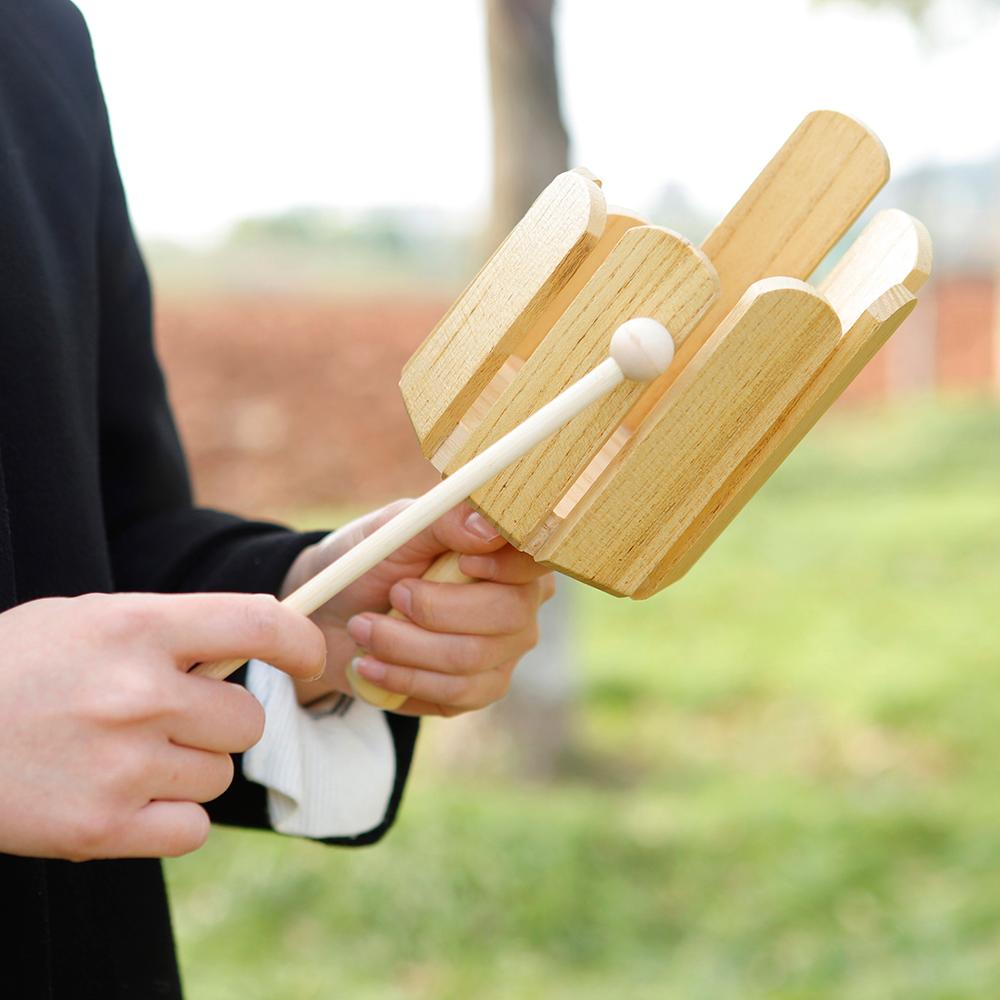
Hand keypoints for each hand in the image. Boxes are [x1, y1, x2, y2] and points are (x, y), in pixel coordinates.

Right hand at [0, 592, 324, 860]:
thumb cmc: (15, 668)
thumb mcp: (90, 621)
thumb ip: (171, 632)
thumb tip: (257, 644)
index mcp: (138, 627)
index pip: (261, 624)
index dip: (300, 642)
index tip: (306, 659)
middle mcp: (140, 694)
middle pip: (248, 719)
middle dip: (219, 721)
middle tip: (170, 720)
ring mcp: (122, 765)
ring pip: (221, 775)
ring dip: (190, 770)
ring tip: (128, 757)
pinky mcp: (101, 829)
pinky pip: (192, 830)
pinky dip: (170, 820)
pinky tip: (125, 798)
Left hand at [282, 502, 555, 715]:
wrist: (335, 617)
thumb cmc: (374, 562)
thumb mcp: (398, 528)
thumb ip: (444, 520)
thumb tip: (487, 527)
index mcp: (509, 553)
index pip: (535, 559)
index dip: (506, 565)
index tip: (463, 563)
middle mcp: (521, 603)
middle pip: (508, 614)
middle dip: (435, 609)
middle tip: (393, 594)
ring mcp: (505, 651)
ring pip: (470, 657)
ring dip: (403, 644)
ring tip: (362, 627)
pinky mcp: (479, 690)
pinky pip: (454, 693)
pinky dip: (401, 678)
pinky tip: (369, 664)